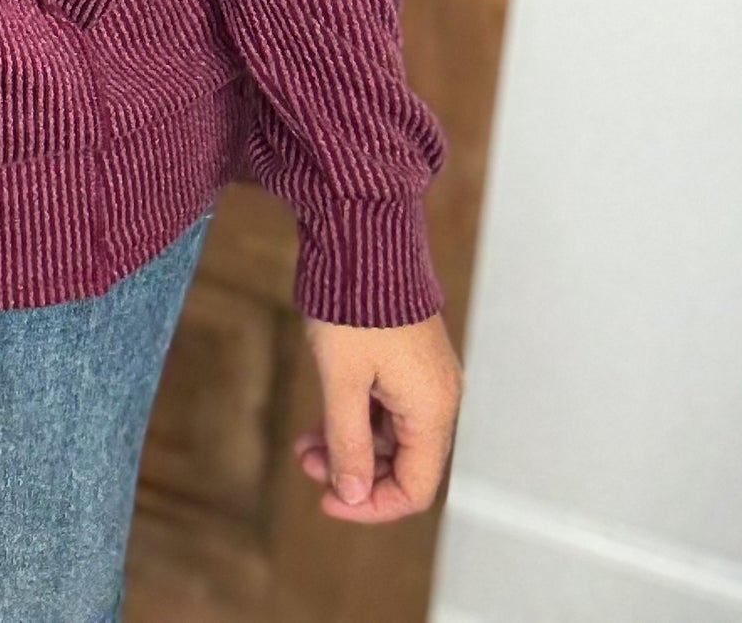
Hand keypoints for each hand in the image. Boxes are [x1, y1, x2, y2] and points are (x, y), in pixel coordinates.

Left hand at [294, 313, 462, 520]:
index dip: (371, 505)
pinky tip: (319, 422)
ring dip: (349, 447)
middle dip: (355, 473)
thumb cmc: (353, 304)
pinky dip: (355, 419)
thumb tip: (353, 494)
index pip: (414, 488)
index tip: (326, 499)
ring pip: (391, 436)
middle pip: (404, 464)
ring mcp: (423, 377)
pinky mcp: (406, 359)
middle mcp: (437, 398)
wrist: (361, 235)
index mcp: (432, 409)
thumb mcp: (342, 380)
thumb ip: (349, 442)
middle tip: (306, 465)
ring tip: (304, 447)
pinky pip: (386, 407)